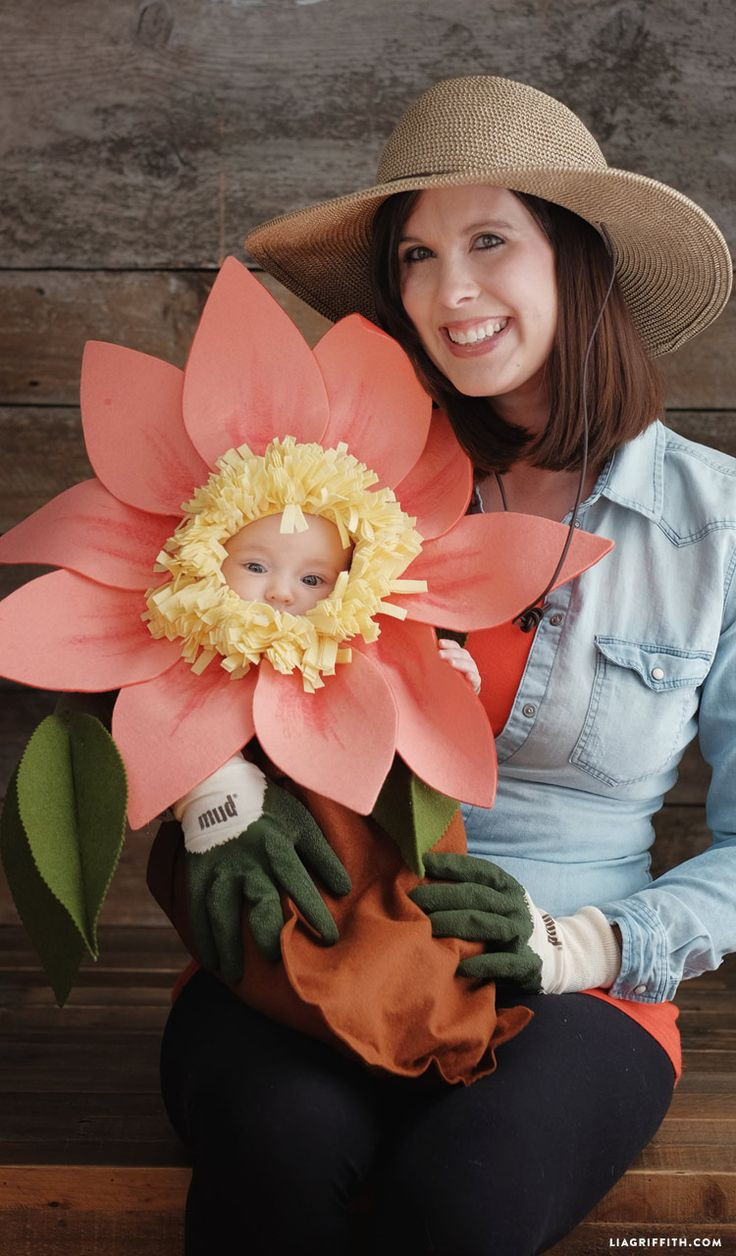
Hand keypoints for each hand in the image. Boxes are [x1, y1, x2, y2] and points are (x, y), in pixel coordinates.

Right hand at [177, 758, 350, 979]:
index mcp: (276, 846)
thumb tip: (344, 888)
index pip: (299, 884)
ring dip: (228, 946)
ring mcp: (219, 870)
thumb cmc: (267, 808)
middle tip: (277, 960)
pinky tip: (210, 960)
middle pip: (257, 905)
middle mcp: (247, 862)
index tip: (330, 938)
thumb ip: (321, 854)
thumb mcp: (300, 822)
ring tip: (235, 975)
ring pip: (222, 914)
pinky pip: (198, 910)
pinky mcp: (198, 874)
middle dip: (268, 936)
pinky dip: (203, 937)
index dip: (315, 912)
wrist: (219, 786)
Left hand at [408, 852, 619, 993]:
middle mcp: (515, 906)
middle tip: (414, 900)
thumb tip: (426, 874)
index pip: (480, 870)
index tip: (424, 863)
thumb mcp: (498, 900)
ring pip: (486, 925)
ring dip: (454, 925)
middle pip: (476, 896)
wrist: (554, 955)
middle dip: (442, 896)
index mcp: (508, 887)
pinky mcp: (527, 963)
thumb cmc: (508, 923)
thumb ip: (471, 889)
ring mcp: (522, 933)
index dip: (453, 864)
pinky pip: (503, 963)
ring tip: (427, 928)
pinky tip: (460, 966)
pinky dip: (482, 963)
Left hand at [437, 639, 480, 693]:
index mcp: (459, 656)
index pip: (455, 646)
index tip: (440, 643)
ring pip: (469, 664)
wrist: (461, 695)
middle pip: (461, 653)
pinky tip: (468, 676)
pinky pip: (476, 679)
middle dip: (450, 653)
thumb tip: (423, 654)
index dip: (448, 644)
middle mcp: (467, 661)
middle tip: (440, 655)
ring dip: (459, 663)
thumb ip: (436, 662)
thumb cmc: (448, 680)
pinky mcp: (476, 683)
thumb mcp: (442, 669)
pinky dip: (473, 676)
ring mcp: (473, 671)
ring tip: (451, 663)